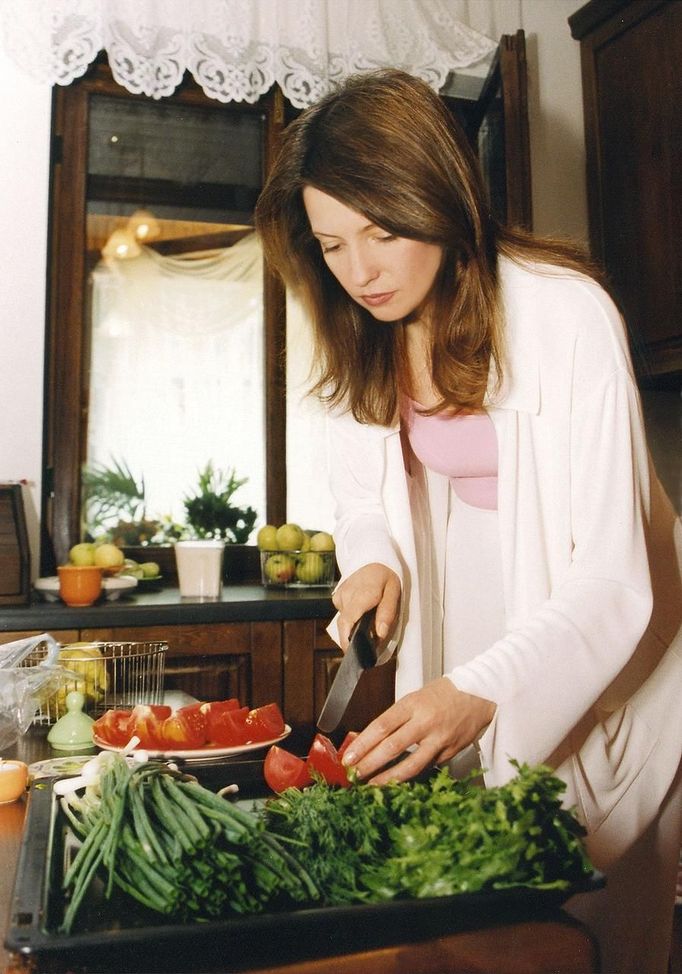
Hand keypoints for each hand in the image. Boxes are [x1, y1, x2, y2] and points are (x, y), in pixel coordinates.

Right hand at [332, 563, 400, 648]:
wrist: (375, 556)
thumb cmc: (387, 576)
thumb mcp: (394, 592)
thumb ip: (387, 613)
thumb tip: (379, 634)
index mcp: (362, 595)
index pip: (347, 622)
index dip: (347, 641)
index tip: (352, 655)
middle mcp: (346, 595)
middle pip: (344, 625)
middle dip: (352, 639)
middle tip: (365, 650)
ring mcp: (340, 594)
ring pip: (344, 620)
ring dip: (354, 628)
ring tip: (368, 628)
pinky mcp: (337, 595)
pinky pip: (343, 612)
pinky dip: (352, 618)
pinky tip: (362, 613)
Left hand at [341, 678, 495, 784]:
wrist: (480, 694)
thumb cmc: (444, 693)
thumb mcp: (416, 698)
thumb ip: (397, 718)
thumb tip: (371, 739)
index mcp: (412, 704)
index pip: (381, 726)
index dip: (363, 744)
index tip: (348, 757)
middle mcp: (425, 721)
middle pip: (392, 747)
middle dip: (369, 763)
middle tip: (353, 774)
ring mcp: (439, 739)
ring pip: (411, 765)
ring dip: (388, 778)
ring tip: (371, 786)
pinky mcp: (450, 752)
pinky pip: (427, 767)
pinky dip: (410, 776)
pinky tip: (397, 781)